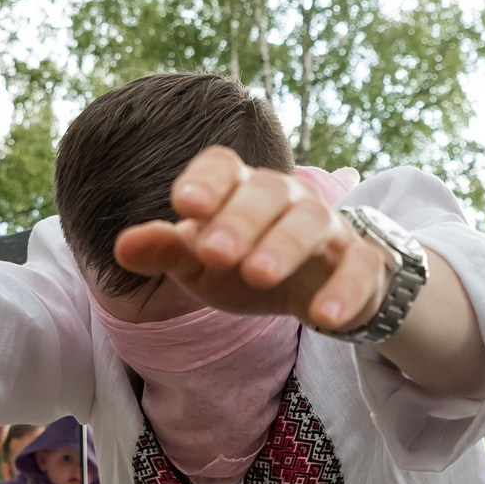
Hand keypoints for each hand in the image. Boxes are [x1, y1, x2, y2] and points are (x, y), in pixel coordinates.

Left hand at [113, 146, 389, 332]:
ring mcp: (328, 228)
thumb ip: (166, 251)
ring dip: (285, 246)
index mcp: (241, 189)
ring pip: (312, 223)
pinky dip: (345, 290)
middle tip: (212, 254)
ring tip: (257, 275)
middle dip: (240, 219)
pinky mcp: (362, 263)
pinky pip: (359, 267)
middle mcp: (287, 198)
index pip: (223, 165)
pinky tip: (323, 318)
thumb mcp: (202, 264)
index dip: (206, 180)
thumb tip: (122, 247)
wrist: (317, 289)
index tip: (185, 206)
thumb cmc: (247, 264)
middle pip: (268, 191)